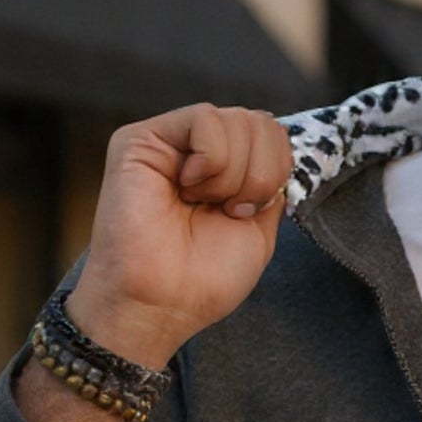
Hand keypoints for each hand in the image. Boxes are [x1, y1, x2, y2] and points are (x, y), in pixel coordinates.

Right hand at [68, 104, 293, 365]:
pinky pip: (206, 118)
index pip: (272, 134)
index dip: (277, 168)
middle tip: (229, 210)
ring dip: (235, 173)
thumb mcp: (259, 229)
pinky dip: (212, 159)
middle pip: (260, 122)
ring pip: (237, 119)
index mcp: (225, 171)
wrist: (161, 303)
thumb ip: (270, 182)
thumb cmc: (204, 278)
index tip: (251, 211)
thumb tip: (279, 138)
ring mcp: (170, 142)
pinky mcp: (142, 138)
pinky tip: (187, 187)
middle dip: (260, 173)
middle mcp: (197, 152)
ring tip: (203, 203)